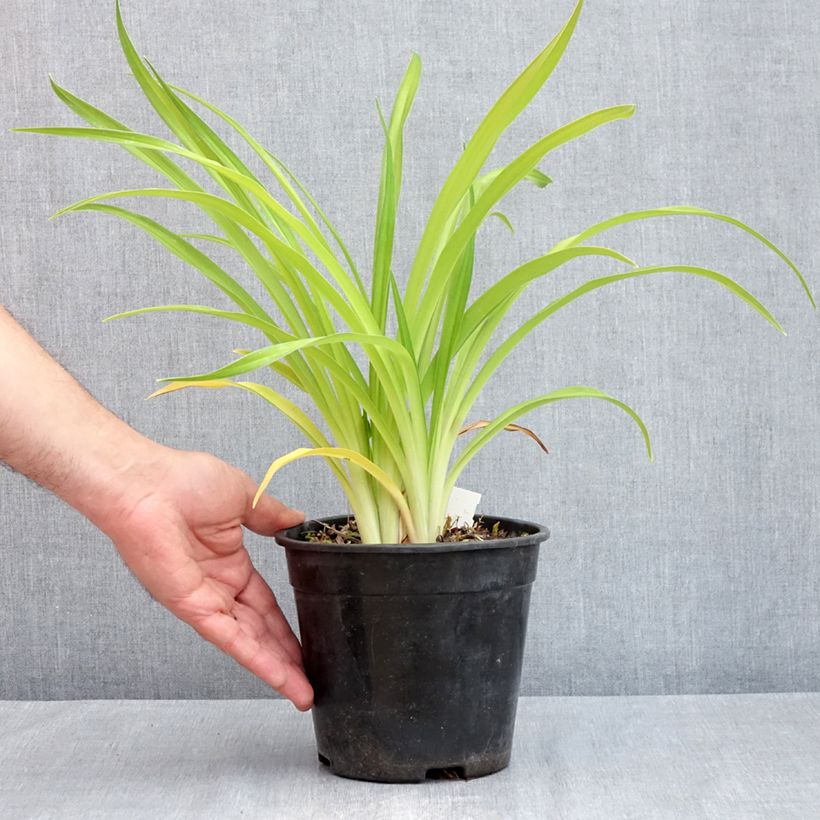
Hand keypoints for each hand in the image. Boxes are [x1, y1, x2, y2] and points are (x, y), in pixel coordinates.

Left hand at [100, 447, 312, 710]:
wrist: (146, 484)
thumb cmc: (182, 480)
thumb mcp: (244, 496)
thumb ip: (272, 514)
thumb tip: (298, 519)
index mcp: (229, 561)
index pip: (265, 603)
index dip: (287, 624)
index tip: (311, 638)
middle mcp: (217, 587)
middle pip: (260, 630)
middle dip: (287, 656)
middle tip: (314, 679)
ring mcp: (205, 600)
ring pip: (248, 642)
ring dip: (277, 668)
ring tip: (304, 692)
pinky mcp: (192, 607)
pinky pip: (230, 638)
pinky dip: (256, 659)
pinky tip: (280, 677)